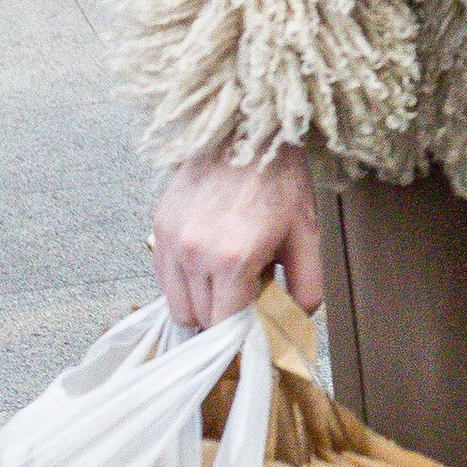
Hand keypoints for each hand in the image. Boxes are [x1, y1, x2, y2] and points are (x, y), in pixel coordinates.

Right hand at [149, 146, 322, 329]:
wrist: (249, 132)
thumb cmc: (279, 181)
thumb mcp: (307, 235)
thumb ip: (306, 286)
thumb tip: (295, 318)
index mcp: (232, 260)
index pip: (223, 327)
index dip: (239, 334)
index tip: (251, 330)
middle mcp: (194, 253)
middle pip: (199, 318)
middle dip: (224, 315)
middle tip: (246, 295)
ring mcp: (171, 240)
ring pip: (176, 303)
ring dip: (200, 302)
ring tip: (226, 279)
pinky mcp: (159, 226)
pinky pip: (163, 276)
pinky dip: (183, 281)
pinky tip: (207, 263)